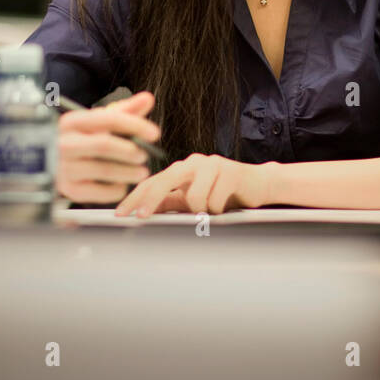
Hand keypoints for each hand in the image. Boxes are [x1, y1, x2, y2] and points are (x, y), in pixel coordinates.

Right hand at [56, 91, 160, 203]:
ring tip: (142, 172)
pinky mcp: (69, 189)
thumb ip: (125, 110)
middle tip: (145, 154)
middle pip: (104, 144)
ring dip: (129, 171)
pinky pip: (99, 192)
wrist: (50, 161)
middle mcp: (65, 143)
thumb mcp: (97, 122)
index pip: (108, 119)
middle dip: (130, 150)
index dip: (134, 125)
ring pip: (104, 169)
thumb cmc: (81, 139)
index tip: (154, 133)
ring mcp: (64, 167)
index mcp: (73, 121)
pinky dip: (116, 189)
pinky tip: (123, 184)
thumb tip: (148, 99)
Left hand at [114, 153, 271, 217]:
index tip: (121, 214)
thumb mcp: (193, 198)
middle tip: (141, 217)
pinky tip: (226, 205)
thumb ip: (171, 201)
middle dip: (150, 200)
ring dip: (201, 210)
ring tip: (212, 210)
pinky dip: (218, 210)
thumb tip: (145, 211)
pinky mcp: (230, 171)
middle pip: (164, 180)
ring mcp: (212, 164)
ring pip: (193, 196)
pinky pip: (215, 200)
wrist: (259, 183)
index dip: (135, 197)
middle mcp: (194, 162)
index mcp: (182, 168)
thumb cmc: (224, 192)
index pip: (152, 181)